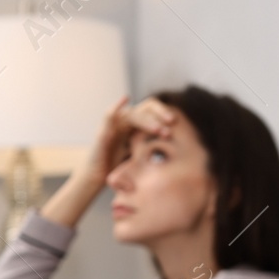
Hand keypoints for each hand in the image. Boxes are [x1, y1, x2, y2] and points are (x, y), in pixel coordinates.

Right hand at [41, 95, 178, 228]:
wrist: (97, 180)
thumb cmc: (120, 171)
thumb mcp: (142, 158)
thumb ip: (154, 149)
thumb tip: (181, 148)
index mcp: (137, 126)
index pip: (154, 112)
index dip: (166, 114)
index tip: (178, 124)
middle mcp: (126, 123)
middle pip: (146, 108)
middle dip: (160, 114)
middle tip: (172, 123)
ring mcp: (114, 126)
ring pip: (133, 114)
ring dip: (147, 120)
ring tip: (158, 130)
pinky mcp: (102, 133)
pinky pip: (109, 116)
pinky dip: (116, 106)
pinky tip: (125, 99)